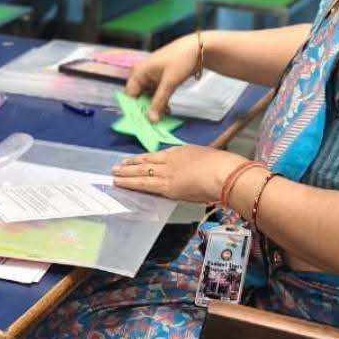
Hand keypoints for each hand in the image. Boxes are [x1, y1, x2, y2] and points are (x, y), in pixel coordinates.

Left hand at [112, 144, 236, 205]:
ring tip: (114, 174)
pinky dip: (130, 183)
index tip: (136, 160)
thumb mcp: (206, 159)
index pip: (158, 155)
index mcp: (181, 151)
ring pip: (141, 172)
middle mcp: (170, 160)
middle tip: (117, 166)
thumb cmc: (223, 167)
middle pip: (146, 161)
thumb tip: (192, 172)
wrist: (224, 173)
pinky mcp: (166, 187)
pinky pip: (144, 184)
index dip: (145, 158)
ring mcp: (167, 173)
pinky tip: (120, 183)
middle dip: (131, 164)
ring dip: (126, 173)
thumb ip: (195, 165)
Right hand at [124, 33, 201, 120]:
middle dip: (146, 109)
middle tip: (155, 122)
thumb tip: (151, 121)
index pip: (129, 95)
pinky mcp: (160, 79)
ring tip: (164, 116)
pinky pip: (156, 93)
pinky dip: (160, 101)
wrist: (198, 48)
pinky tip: (167, 109)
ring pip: (148, 96)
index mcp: (138, 72)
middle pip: (138, 96)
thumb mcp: (169, 83)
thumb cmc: (179, 61)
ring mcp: (151, 76)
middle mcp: (141, 74)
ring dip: (155, 106)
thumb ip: (158, 102)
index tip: (142, 122)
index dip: (134, 108)